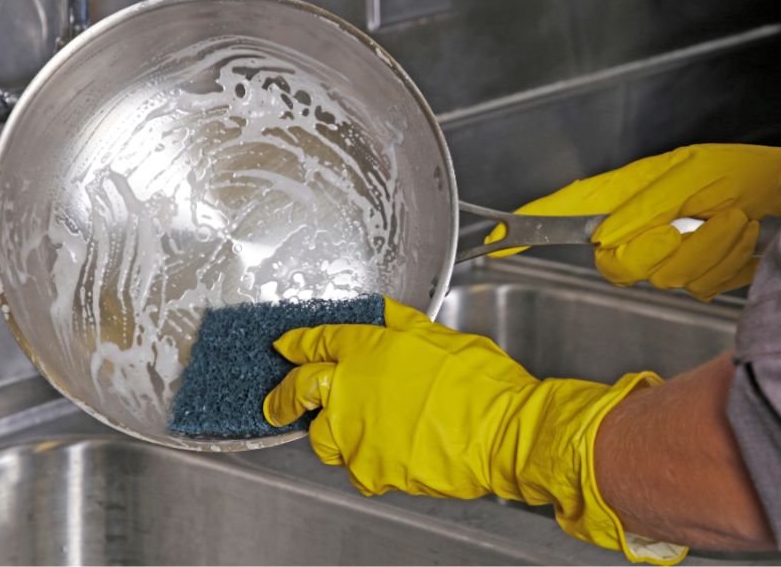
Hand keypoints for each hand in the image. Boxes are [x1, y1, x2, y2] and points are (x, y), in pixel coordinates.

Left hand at [264, 297, 683, 563]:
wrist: (502, 431)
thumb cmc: (480, 383)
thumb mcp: (441, 335)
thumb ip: (401, 324)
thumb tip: (380, 310)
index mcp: (367, 348)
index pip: (316, 341)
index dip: (297, 343)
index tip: (284, 345)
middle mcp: (350, 389)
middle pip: (299, 390)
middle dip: (284, 396)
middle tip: (278, 403)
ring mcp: (356, 432)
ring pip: (324, 435)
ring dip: (331, 430)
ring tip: (356, 428)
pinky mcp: (370, 469)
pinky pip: (357, 466)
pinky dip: (368, 458)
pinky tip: (392, 449)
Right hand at [485, 140, 780, 300]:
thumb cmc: (734, 172)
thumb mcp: (687, 177)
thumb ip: (641, 208)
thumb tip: (603, 237)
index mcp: (623, 194)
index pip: (563, 210)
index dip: (529, 227)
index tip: (495, 241)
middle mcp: (635, 224)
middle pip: (617, 263)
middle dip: (664, 249)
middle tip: (693, 221)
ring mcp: (661, 250)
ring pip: (663, 278)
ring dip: (708, 249)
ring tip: (731, 220)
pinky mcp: (689, 272)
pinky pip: (695, 286)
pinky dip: (724, 262)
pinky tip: (735, 237)